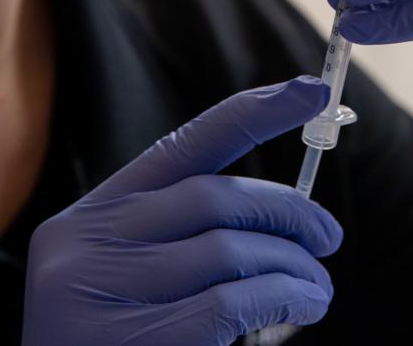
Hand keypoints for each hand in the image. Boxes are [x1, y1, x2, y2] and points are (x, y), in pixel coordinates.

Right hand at [22, 77, 341, 345]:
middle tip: (327, 237)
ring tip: (318, 288)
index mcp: (88, 219)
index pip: (181, 147)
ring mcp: (100, 295)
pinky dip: (283, 296)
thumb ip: (178, 236)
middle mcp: (86, 247)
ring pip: (231, 251)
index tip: (309, 92)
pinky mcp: (129, 341)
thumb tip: (282, 210)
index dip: (253, 113)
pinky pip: (231, 302)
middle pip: (214, 198)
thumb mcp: (126, 278)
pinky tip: (303, 306)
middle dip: (287, 212)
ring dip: (294, 266)